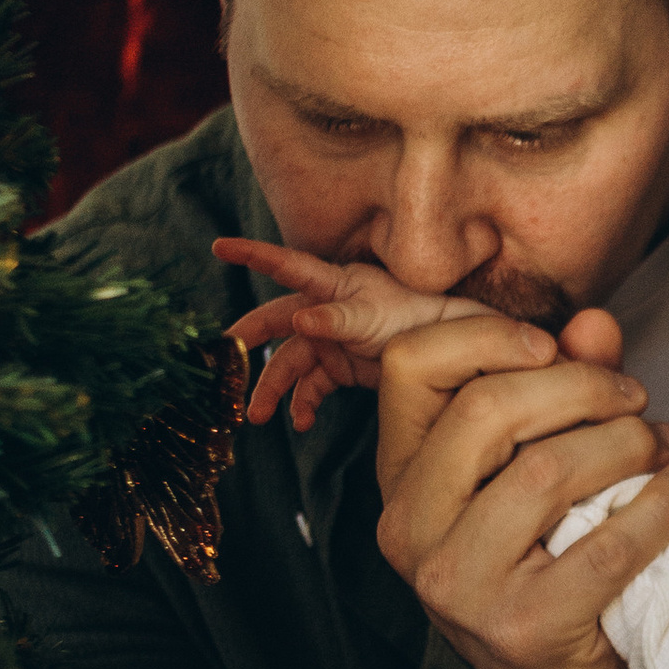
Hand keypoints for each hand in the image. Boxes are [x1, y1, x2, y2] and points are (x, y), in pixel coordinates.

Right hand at [215, 236, 487, 432]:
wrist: (449, 348)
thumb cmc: (417, 317)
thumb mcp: (375, 315)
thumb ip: (337, 318)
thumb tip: (301, 321)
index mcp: (333, 283)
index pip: (286, 265)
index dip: (252, 254)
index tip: (219, 246)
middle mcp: (324, 308)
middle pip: (274, 321)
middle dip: (247, 339)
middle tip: (223, 358)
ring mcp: (329, 340)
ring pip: (288, 362)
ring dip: (272, 389)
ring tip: (256, 415)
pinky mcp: (339, 367)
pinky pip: (310, 386)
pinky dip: (302, 404)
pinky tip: (300, 422)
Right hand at [372, 305, 668, 668]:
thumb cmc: (539, 554)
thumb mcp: (529, 464)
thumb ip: (558, 387)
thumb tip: (597, 323)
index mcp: (400, 475)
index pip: (409, 366)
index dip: (485, 336)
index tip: (555, 345)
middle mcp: (411, 527)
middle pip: (487, 410)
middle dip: (581, 388)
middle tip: (634, 398)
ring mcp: (459, 582)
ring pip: (547, 471)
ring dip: (627, 444)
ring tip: (662, 445)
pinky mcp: (523, 625)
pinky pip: (608, 543)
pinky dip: (662, 506)